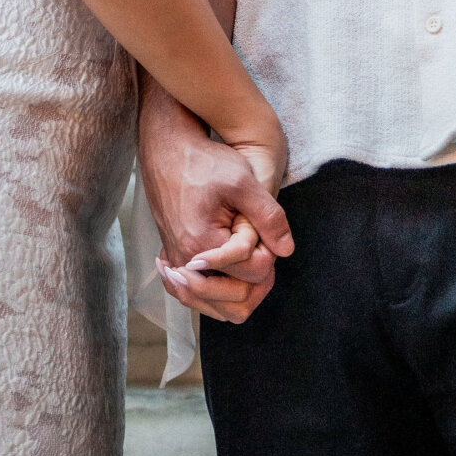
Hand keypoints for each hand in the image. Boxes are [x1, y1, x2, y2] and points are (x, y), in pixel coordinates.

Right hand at [139, 88, 292, 323]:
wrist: (169, 148)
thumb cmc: (204, 161)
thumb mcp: (243, 181)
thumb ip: (268, 218)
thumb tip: (286, 250)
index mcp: (202, 247)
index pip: (252, 276)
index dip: (269, 255)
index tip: (265, 231)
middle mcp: (185, 263)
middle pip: (234, 302)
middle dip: (257, 280)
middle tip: (263, 248)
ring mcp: (176, 263)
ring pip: (215, 306)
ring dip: (238, 292)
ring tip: (251, 262)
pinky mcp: (173, 257)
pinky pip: (196, 296)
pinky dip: (216, 293)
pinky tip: (229, 274)